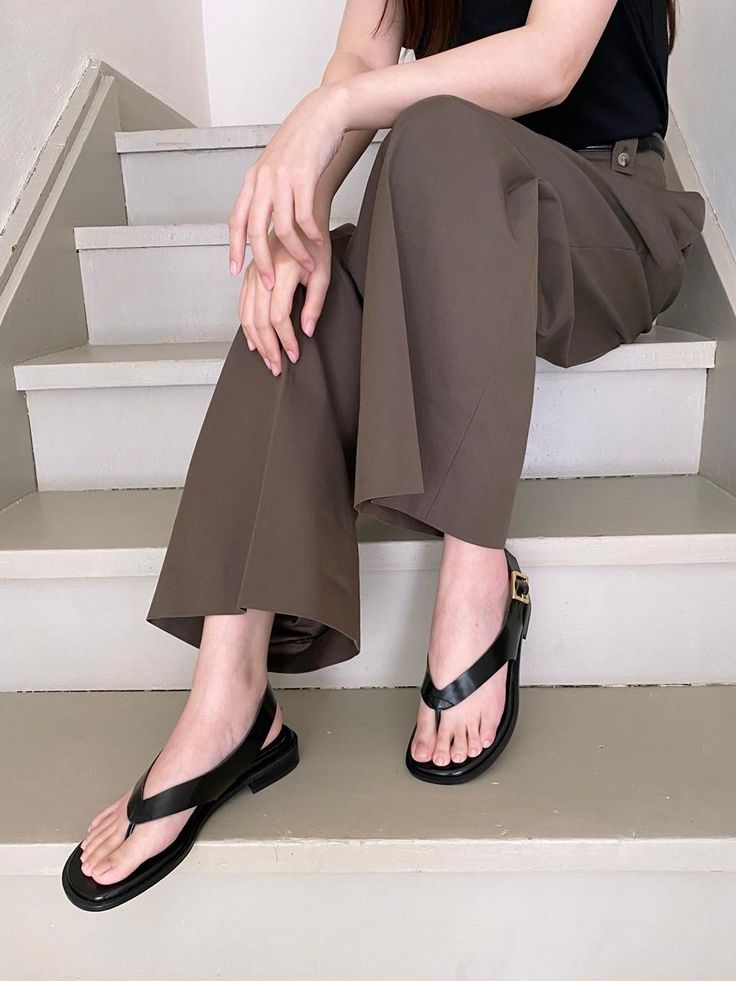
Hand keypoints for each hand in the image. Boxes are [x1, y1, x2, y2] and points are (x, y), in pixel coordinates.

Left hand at [228, 83, 346, 291]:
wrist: (322, 115)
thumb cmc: (301, 144)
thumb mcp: (275, 168)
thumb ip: (266, 194)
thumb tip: (262, 223)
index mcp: (253, 180)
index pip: (236, 221)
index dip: (234, 249)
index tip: (235, 272)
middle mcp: (263, 180)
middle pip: (255, 230)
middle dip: (261, 262)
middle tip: (269, 284)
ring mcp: (282, 179)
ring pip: (282, 228)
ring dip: (294, 253)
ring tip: (305, 266)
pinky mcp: (304, 178)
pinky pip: (305, 217)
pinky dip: (311, 235)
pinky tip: (318, 243)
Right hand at [238, 219, 331, 376]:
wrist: (298, 220)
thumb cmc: (314, 245)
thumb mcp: (323, 273)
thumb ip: (315, 303)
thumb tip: (306, 331)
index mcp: (283, 271)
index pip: (279, 316)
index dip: (286, 340)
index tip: (294, 355)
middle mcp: (263, 272)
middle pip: (260, 320)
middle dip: (269, 348)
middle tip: (277, 367)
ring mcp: (253, 274)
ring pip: (248, 316)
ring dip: (257, 342)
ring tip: (268, 360)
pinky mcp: (249, 276)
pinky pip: (242, 306)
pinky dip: (247, 327)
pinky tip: (253, 343)